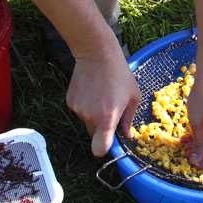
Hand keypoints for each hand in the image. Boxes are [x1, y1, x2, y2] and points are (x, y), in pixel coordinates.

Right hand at [66, 38, 139, 156]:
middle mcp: (90, 117)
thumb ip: (129, 119)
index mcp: (107, 118)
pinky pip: (79, 110)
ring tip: (101, 94)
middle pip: (93, 135)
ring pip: (87, 121)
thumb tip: (128, 136)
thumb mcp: (133, 96)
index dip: (104, 148)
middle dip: (102, 128)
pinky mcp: (70, 101)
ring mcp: (78, 109)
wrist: (97, 53)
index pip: (99, 149)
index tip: (110, 140)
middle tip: (110, 109)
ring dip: (94, 114)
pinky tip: (92, 89)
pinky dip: (86, 105)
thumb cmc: (119, 74)